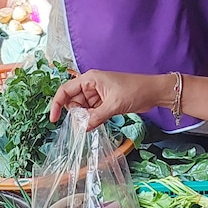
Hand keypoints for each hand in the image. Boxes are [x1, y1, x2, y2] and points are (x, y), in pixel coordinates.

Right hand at [49, 69, 165, 128]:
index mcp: (89, 79)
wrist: (153, 92)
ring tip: (96, 121)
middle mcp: (90, 85)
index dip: (57, 104)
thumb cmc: (135, 90)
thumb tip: (82, 128)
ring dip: (85, 117)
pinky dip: (92, 118)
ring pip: (82, 108)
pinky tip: (98, 122)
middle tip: (85, 123)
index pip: (65, 90)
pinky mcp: (104, 102)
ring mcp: (97, 94)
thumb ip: (96, 117)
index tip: (54, 119)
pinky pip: (91, 112)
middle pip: (73, 101)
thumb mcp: (113, 105)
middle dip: (76, 114)